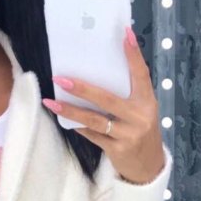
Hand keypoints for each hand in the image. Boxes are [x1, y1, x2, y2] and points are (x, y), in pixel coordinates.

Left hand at [42, 26, 165, 183]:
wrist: (149, 167)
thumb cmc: (141, 131)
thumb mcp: (141, 111)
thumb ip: (127, 95)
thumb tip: (96, 72)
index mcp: (147, 102)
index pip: (141, 74)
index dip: (134, 54)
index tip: (125, 33)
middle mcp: (140, 117)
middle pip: (107, 99)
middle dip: (82, 88)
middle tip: (60, 78)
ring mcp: (128, 135)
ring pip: (94, 120)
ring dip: (71, 110)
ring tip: (52, 102)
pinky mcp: (117, 150)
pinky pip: (92, 135)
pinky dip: (78, 126)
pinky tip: (64, 119)